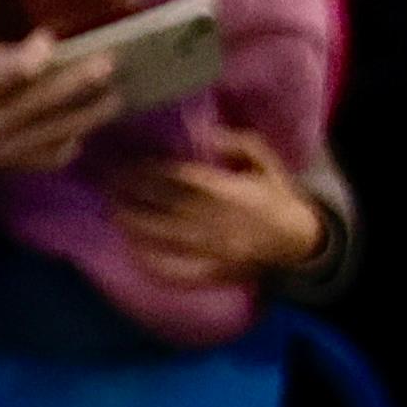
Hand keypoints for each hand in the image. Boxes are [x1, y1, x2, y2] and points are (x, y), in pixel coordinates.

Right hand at [0, 35, 115, 189]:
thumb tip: (41, 46)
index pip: (12, 74)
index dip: (38, 54)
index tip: (54, 39)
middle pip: (46, 102)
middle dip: (83, 81)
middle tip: (112, 63)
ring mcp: (0, 153)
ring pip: (59, 132)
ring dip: (92, 114)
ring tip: (116, 96)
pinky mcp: (7, 170)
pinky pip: (51, 158)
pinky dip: (72, 143)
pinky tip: (84, 128)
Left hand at [107, 128, 332, 284]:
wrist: (300, 242)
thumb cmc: (278, 197)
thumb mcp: (266, 161)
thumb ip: (237, 143)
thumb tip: (202, 133)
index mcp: (231, 192)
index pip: (179, 178)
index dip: (148, 170)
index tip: (125, 162)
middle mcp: (218, 222)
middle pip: (164, 206)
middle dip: (132, 194)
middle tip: (106, 183)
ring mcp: (213, 251)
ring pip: (164, 237)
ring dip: (134, 224)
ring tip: (113, 211)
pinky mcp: (212, 273)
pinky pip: (175, 270)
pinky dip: (151, 261)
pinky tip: (132, 248)